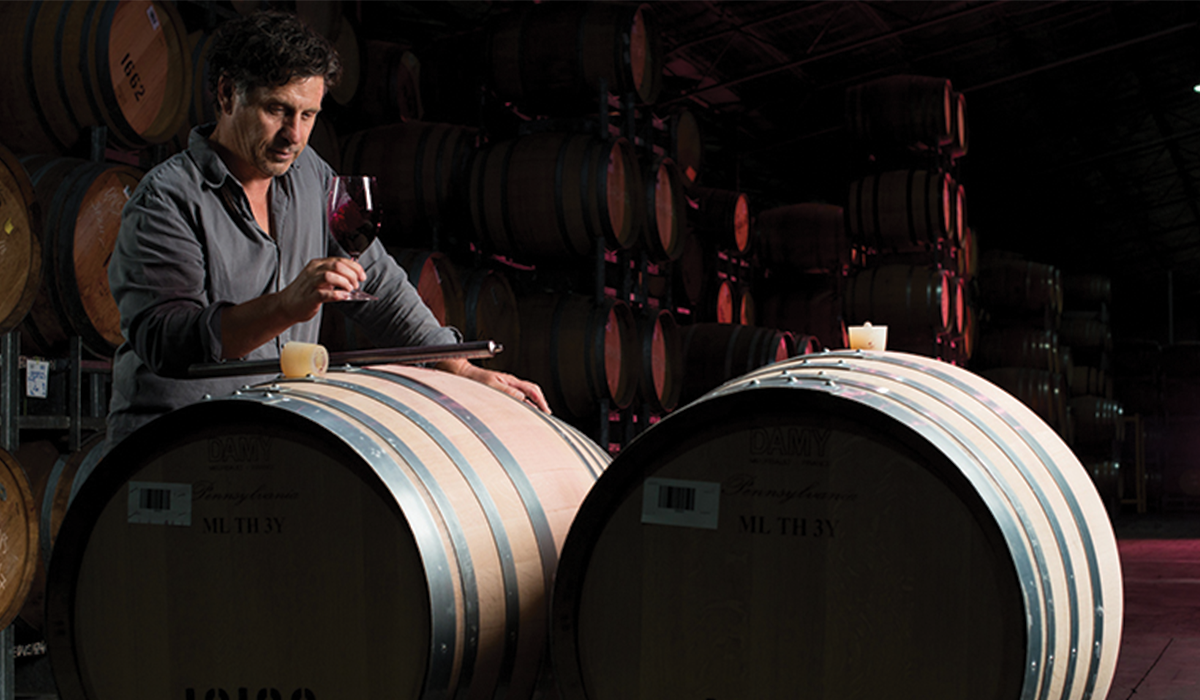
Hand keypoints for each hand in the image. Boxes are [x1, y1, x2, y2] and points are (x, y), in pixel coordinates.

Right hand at [277, 257, 366, 320]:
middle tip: (356, 284)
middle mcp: (314, 271)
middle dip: (351, 274)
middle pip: (337, 265)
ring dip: (344, 282)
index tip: (362, 275)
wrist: (286, 305)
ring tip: (349, 290)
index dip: (355, 267)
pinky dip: (336, 294)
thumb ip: (335, 276)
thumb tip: (354, 278)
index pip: (340, 260)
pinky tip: (343, 296)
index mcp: (318, 265)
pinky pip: (323, 293)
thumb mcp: (320, 279)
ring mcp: (310, 283)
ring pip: (330, 275)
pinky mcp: (309, 297)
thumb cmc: (305, 293)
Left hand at [437, 358, 551, 413]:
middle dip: (540, 403)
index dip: (541, 401)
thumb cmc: (475, 379)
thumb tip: (522, 398)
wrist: (462, 374)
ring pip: (525, 396)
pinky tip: (522, 412)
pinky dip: (523, 405)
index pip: (532, 390)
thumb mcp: (491, 385)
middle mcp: (511, 383)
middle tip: (546, 416)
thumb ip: (507, 391)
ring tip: (537, 415)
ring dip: (533, 405)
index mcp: (511, 380)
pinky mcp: (501, 391)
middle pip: (532, 392)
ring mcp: (506, 386)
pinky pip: (517, 398)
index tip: (546, 412)